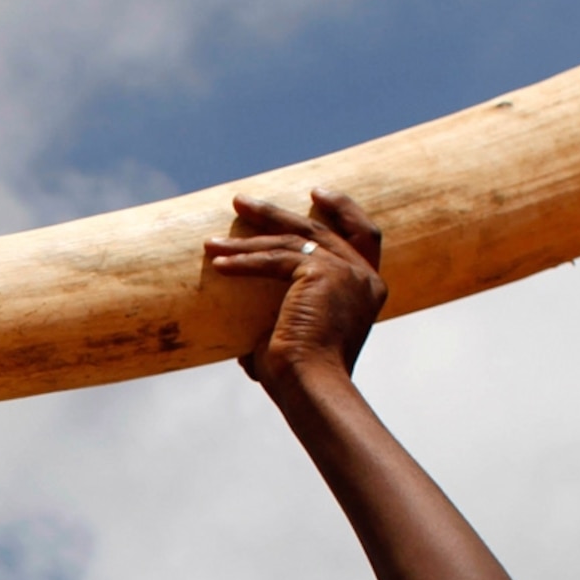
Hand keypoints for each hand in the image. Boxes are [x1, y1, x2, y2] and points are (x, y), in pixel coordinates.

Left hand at [203, 189, 386, 391]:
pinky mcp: (321, 272)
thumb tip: (244, 330)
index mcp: (367, 289)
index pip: (363, 235)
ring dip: (248, 237)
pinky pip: (274, 260)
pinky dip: (243, 262)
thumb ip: (281, 320)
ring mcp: (345, 270)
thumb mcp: (296, 336)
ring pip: (290, 239)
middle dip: (276, 214)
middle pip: (319, 227)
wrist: (312, 386)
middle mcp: (362, 275)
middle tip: (243, 202)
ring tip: (212, 240)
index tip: (317, 193)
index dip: (342, 210)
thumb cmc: (300, 377)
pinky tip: (218, 264)